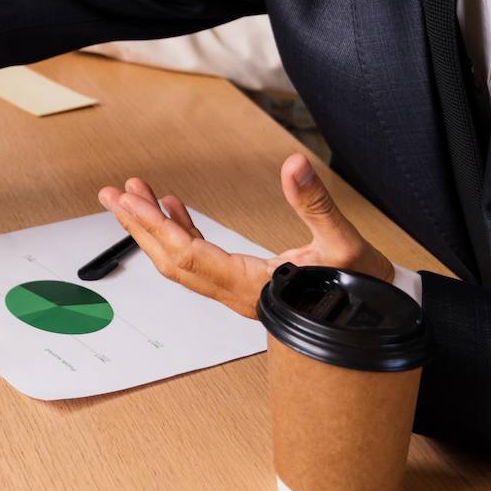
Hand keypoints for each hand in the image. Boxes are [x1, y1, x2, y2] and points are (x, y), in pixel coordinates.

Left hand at [95, 155, 394, 318]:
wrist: (378, 324)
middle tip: (112, 193)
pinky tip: (174, 207)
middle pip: (171, 260)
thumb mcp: (346, 245)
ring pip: (181, 260)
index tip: (125, 200)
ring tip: (134, 194)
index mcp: (251, 286)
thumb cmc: (365, 294)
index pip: (186, 254)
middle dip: (138, 225)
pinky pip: (200, 259)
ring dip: (155, 227)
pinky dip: (182, 231)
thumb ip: (315, 204)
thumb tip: (293, 166)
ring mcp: (237, 291)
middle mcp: (236, 292)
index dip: (152, 226)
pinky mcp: (244, 284)